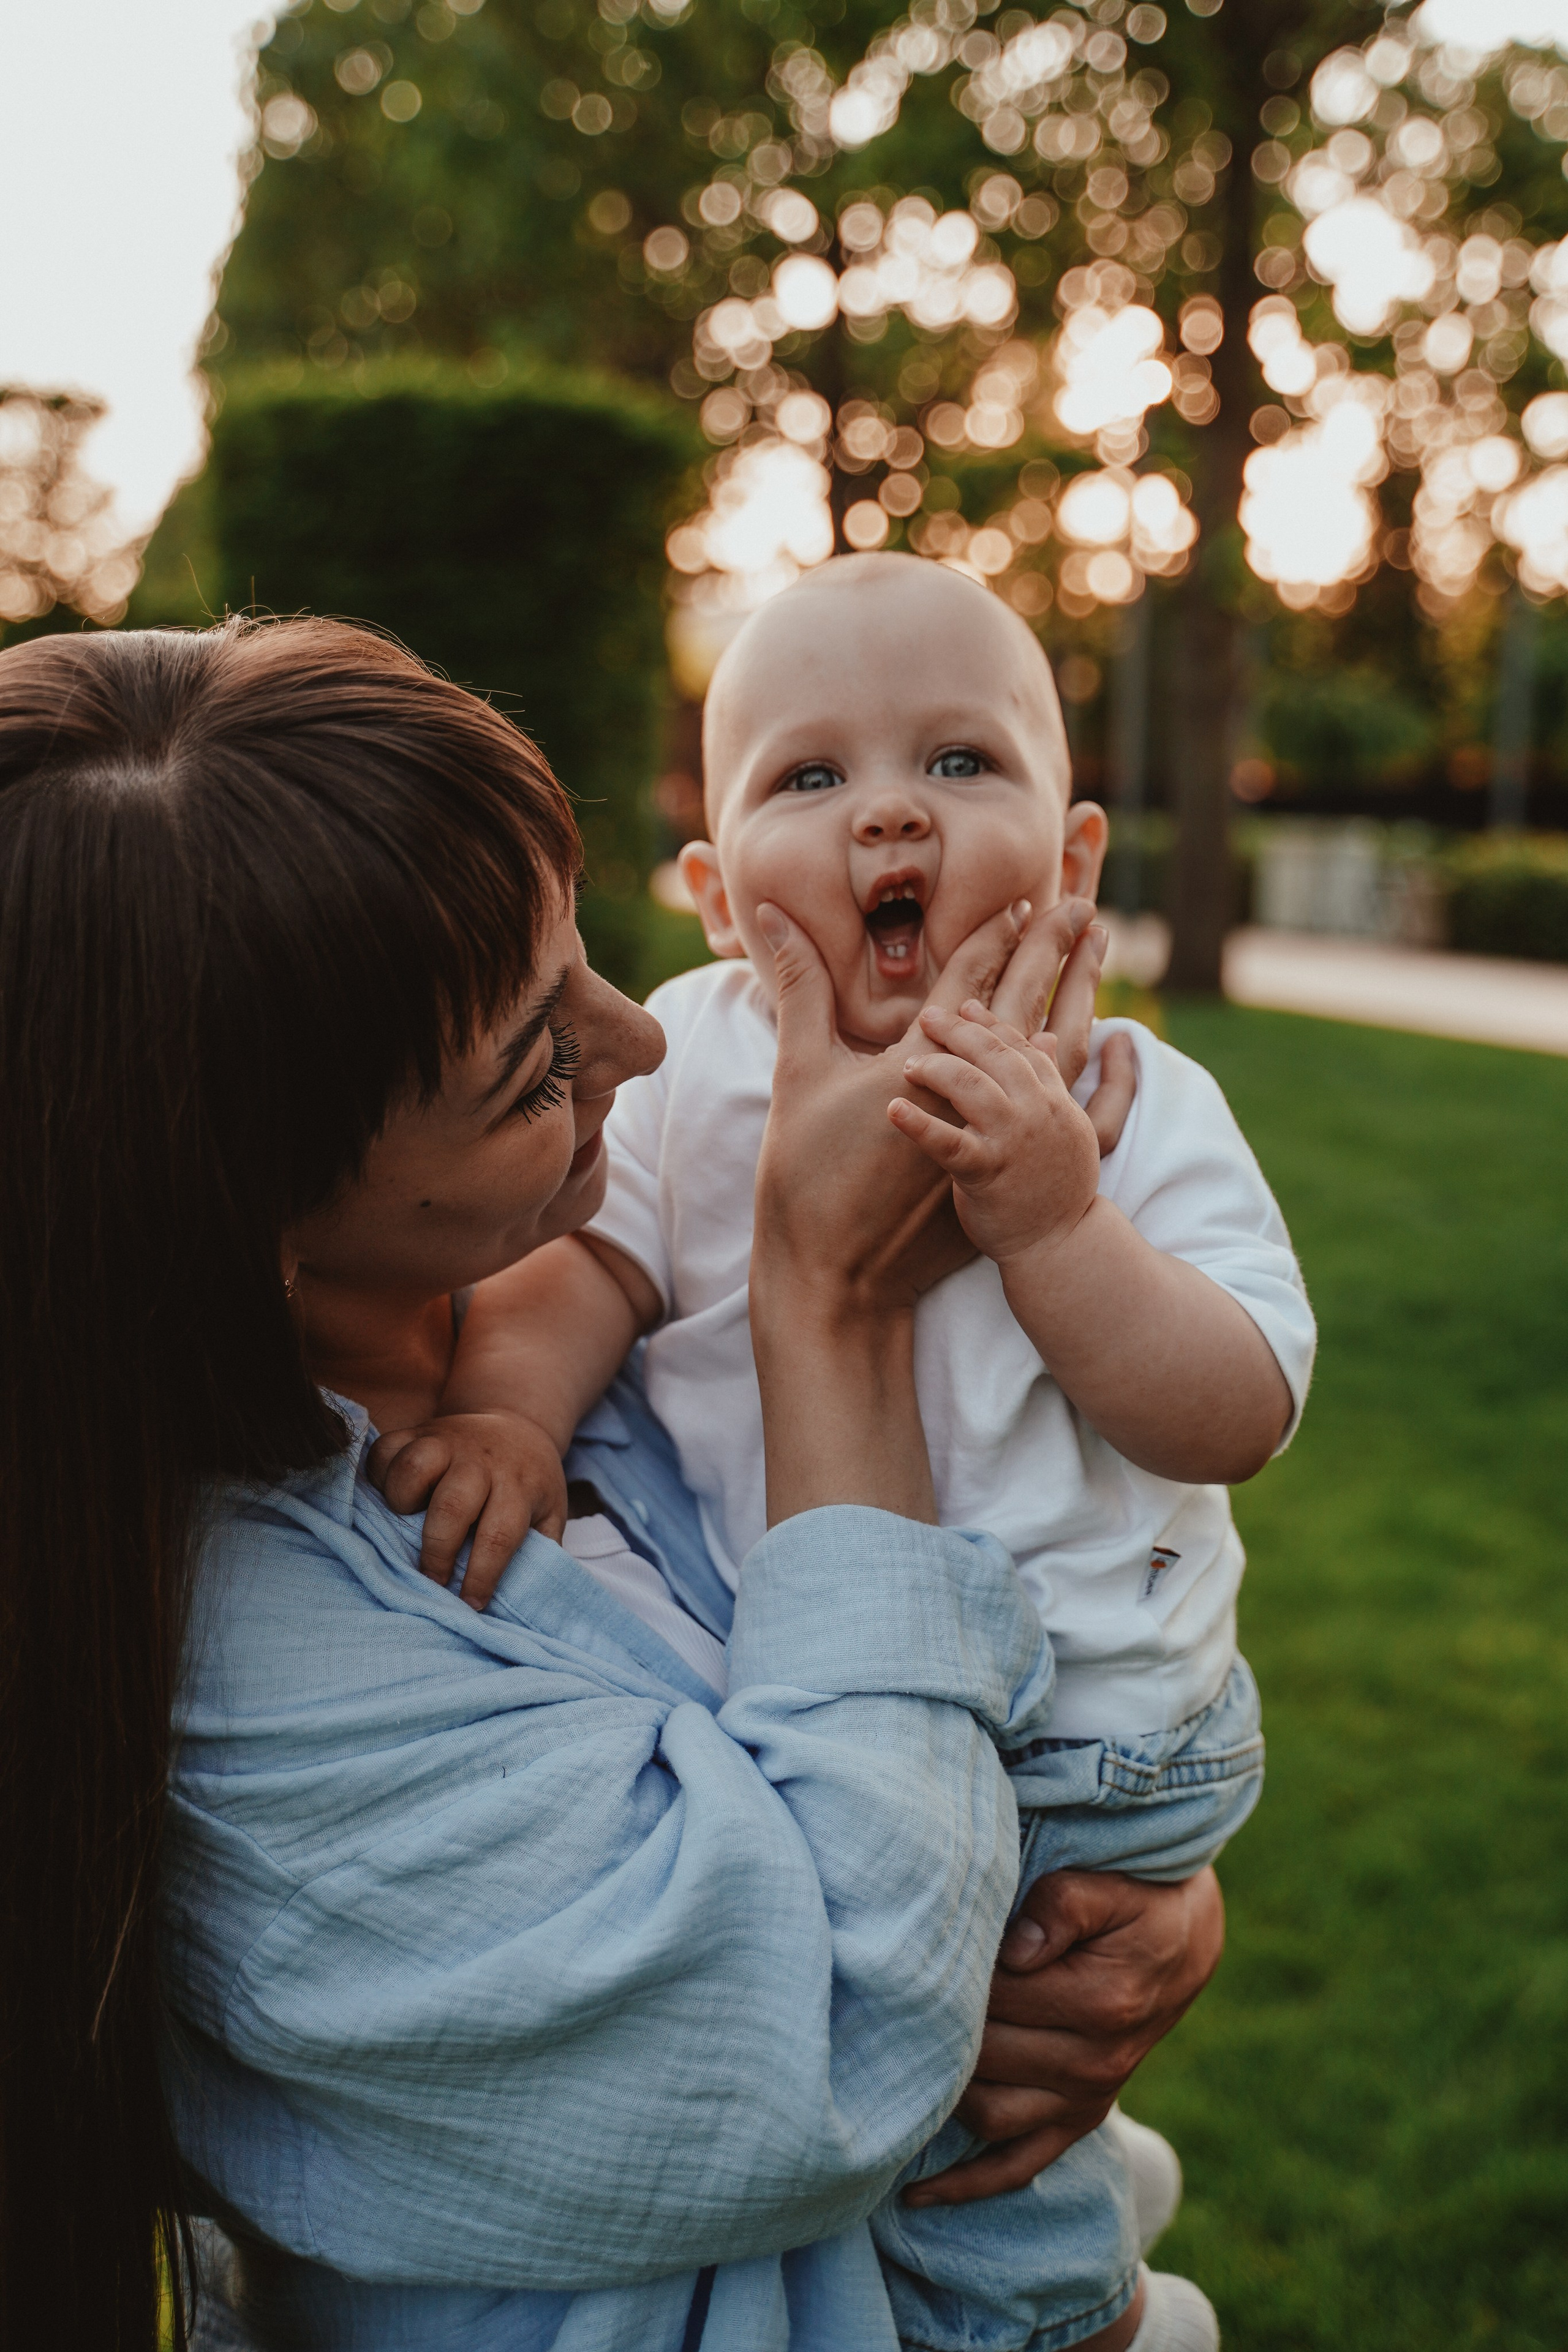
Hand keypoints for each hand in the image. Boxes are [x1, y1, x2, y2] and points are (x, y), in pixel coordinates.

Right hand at [366, 1410, 567, 1610]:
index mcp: (518, 1485)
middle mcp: (481, 1461)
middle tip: (433, 1579)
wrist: (516, 1425)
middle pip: (452, 1505)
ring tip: (406, 1522)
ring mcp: (446, 1441)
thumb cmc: (529, 1482)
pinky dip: (379, 1475)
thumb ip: (540, 1551)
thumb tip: (525, 1600)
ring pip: (413, 1467)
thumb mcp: (550, 1513)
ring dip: (401, 1501)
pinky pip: (385, 1450)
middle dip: (438, 1551)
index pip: (499, 1535)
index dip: (482, 1574)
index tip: (471, 1602)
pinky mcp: (417, 1431)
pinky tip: (389, 1495)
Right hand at [754, 894, 1098, 1314]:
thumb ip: (799, 987)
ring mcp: (998, 1135)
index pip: (969, 982)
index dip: (995, 934)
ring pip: (1056, 1053)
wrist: (837, 1276)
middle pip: (1025, 1005)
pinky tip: (1111, 1049)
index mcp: (923, 1062)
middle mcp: (974, 1094)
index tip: (1025, 899)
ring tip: (1098, 958)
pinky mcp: (1008, 1170)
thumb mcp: (799, 1073)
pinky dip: (1097, 1078)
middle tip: (1078, 905)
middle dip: (1051, 950)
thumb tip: (776, 914)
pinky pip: (1073, 1116)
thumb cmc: (807, 1178)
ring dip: (1079, 999)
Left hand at [890, 999, 1101, 1267]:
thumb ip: (1054, 1083)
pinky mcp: (986, 1173)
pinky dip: (918, 1124)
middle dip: (958, 1031)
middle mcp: (1037, 1112)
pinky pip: (947, 1142)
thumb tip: (1048, 1038)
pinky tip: (893, 1110)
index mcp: (1055, 1100)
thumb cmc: (1057, 1191)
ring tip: (907, 1066)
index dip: (990, 1024)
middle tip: (928, 1019)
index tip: (965, 1007)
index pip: (1020, 1047)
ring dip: (935, 1068)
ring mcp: (1013, 1141)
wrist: (1062, 1247)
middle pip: (993, 1054)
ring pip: (970, 1085)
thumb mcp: (1069, 1129)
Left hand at [905, 1868, 1225, 2206]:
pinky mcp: (1078, 2120)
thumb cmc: (1135, 1901)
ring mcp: (1085, 2098)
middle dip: (937, 2031)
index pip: (995, 1998)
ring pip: (989, 2113)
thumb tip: (1016, 1951)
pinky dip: (968, 2186)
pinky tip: (915, 2193)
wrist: (1183, 1941)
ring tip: (891, 2067)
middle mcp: (1096, 2063)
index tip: (917, 1953)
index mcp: (1101, 2003)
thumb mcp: (1107, 1887)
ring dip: (940, 2095)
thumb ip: (1061, 1907)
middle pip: (984, 2058)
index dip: (952, 1975)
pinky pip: (1019, 2165)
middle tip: (889, 2001)